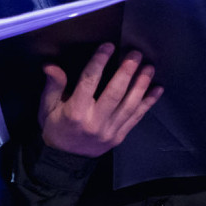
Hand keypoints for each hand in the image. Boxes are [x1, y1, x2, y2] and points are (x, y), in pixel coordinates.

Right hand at [39, 43, 162, 157]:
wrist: (65, 159)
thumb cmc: (55, 127)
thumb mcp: (47, 107)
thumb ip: (53, 86)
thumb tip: (50, 65)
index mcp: (75, 112)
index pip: (89, 82)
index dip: (99, 62)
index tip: (108, 46)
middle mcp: (94, 121)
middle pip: (114, 93)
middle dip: (127, 71)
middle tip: (135, 54)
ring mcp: (109, 130)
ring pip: (129, 105)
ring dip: (141, 84)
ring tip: (149, 67)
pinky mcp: (120, 136)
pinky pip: (137, 117)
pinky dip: (149, 102)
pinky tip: (158, 88)